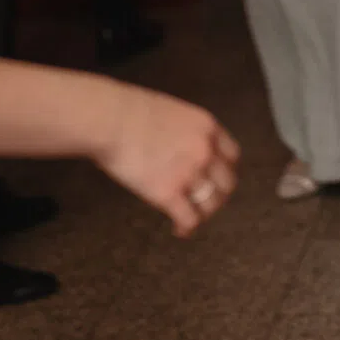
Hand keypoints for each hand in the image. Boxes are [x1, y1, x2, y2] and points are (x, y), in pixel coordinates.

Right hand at [94, 84, 240, 236]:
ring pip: (210, 205)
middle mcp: (205, 150)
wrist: (108, 119)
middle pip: (226, 184)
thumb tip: (177, 148)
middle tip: (203, 204)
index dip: (225, 171)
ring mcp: (189, 173)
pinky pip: (189, 219)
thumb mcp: (170, 112)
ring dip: (202, 215)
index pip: (232, 156)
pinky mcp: (168, 193)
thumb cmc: (126, 110)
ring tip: (189, 220)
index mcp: (206, 127)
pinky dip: (186, 227)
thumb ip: (183, 132)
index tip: (215, 180)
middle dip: (217, 197)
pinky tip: (177, 229)